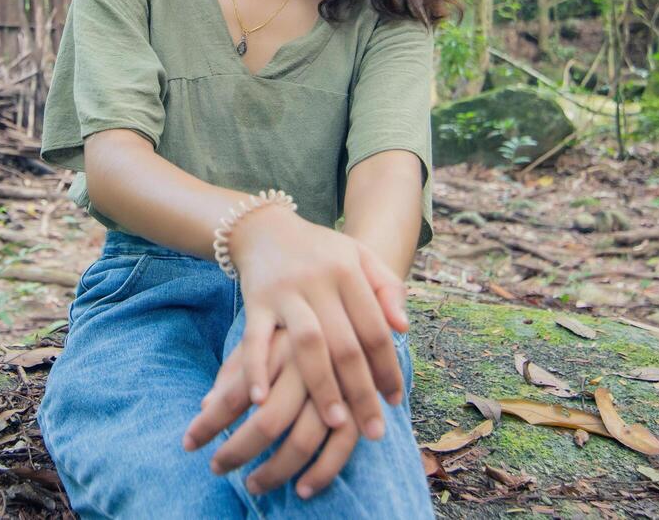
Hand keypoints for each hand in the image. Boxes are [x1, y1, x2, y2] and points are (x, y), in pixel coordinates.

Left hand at [182, 327, 359, 499]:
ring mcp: (336, 386)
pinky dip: (321, 473)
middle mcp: (306, 365)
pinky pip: (342, 446)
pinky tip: (301, 489)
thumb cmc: (295, 327)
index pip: (234, 393)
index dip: (208, 424)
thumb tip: (206, 406)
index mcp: (277, 345)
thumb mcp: (262, 337)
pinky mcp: (360, 402)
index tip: (188, 444)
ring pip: (303, 440)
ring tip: (252, 485)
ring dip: (276, 471)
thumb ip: (236, 370)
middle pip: (267, 421)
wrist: (352, 300)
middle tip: (216, 468)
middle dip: (237, 451)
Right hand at [226, 206, 408, 445]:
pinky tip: (262, 399)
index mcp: (349, 271)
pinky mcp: (254, 301)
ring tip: (336, 423)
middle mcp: (319, 281)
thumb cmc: (320, 251)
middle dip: (362, 392)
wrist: (264, 228)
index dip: (389, 368)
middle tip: (374, 430)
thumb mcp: (359, 256)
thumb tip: (403, 327)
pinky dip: (256, 368)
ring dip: (323, 386)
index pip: (375, 329)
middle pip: (346, 345)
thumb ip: (386, 286)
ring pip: (308, 345)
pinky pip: (254, 339)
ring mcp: (285, 292)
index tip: (396, 401)